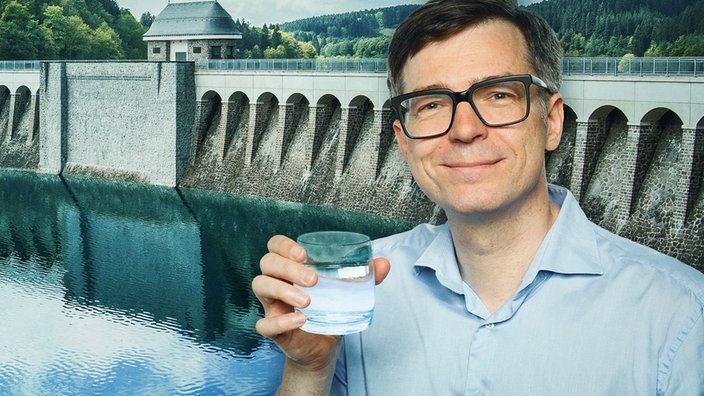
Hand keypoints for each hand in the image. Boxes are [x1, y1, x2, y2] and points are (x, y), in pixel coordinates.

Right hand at [252, 235, 389, 389]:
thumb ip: (365, 278)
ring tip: (308, 301)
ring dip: (283, 290)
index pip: (275, 247)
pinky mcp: (274, 330)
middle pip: (267, 263)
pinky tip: (301, 320)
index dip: (283, 245)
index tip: (303, 254)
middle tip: (313, 280)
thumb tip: (384, 263)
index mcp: (291, 269)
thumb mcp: (347, 292)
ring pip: (260, 286)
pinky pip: (264, 324)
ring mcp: (272, 306)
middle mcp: (277, 283)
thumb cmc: (330, 311)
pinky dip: (281, 321)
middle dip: (288, 268)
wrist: (324, 348)